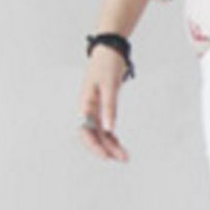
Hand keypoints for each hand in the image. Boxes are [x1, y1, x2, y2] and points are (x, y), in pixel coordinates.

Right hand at [77, 46, 130, 161]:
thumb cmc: (106, 65)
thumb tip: (110, 129)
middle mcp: (88, 109)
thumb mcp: (110, 86)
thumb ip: (109, 107)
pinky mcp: (103, 106)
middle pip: (94, 135)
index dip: (95, 146)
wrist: (110, 50)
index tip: (106, 156)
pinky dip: (112, 136)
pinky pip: (105, 126)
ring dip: (111, 144)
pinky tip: (119, 144)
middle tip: (123, 158)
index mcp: (85, 104)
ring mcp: (95, 108)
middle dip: (107, 149)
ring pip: (101, 132)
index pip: (86, 131)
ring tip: (124, 156)